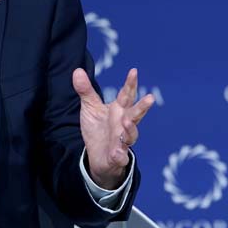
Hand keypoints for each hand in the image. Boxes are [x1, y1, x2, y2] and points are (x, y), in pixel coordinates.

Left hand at [73, 67, 153, 189]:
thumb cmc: (98, 128)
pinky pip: (120, 156)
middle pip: (135, 114)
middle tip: (150, 98)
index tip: (134, 71)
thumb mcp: (90, 108)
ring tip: (127, 121)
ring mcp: (122, 141)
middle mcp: (123, 124)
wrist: (96, 156)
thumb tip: (77, 70)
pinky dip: (119, 154)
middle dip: (142, 107)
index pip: (126, 95)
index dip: (130, 84)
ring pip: (130, 135)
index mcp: (119, 110)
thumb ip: (86, 90)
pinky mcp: (117, 156)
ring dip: (130, 129)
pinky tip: (117, 152)